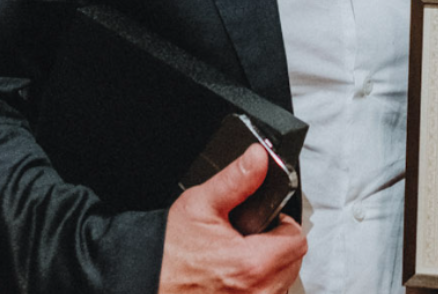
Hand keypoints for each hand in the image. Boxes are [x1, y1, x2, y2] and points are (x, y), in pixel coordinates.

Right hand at [159, 143, 306, 293]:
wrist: (140, 282)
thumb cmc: (166, 253)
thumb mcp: (201, 204)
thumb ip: (237, 179)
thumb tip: (259, 158)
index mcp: (252, 265)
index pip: (296, 241)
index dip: (282, 226)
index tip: (264, 224)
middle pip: (290, 264)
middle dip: (275, 248)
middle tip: (247, 241)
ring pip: (278, 286)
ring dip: (266, 272)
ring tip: (237, 262)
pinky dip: (254, 290)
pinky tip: (232, 280)